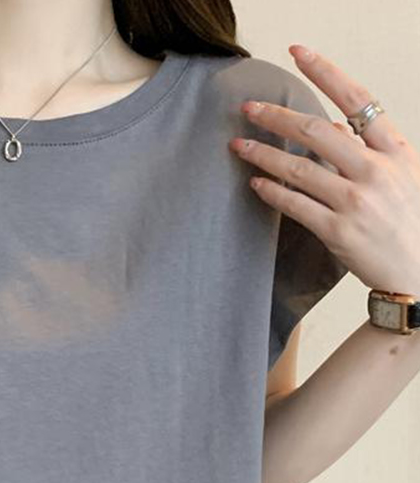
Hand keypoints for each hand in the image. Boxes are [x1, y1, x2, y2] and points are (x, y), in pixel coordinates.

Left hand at [228, 44, 419, 297]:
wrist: (419, 272)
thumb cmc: (410, 223)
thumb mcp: (404, 175)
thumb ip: (370, 150)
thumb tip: (337, 126)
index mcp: (395, 151)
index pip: (358, 99)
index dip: (325, 72)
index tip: (298, 53)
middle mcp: (374, 171)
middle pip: (317, 131)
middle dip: (277, 116)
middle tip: (248, 108)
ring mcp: (355, 201)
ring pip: (298, 168)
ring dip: (263, 154)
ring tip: (238, 146)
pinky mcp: (337, 231)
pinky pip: (295, 205)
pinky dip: (272, 192)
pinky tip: (255, 183)